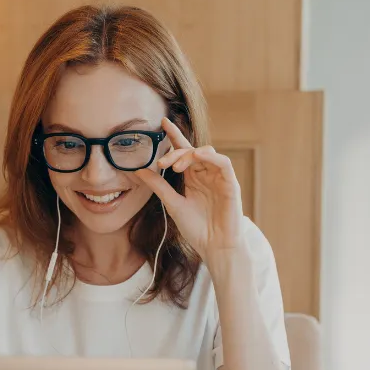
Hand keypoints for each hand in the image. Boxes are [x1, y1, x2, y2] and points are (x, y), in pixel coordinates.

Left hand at [133, 117, 243, 259]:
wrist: (214, 247)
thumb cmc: (196, 228)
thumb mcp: (172, 204)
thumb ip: (158, 186)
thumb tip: (138, 170)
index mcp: (193, 178)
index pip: (184, 151)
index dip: (175, 136)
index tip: (162, 123)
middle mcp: (206, 174)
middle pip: (192, 151)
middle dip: (176, 152)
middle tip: (162, 162)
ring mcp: (219, 178)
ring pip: (207, 153)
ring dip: (190, 154)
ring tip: (176, 166)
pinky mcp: (230, 184)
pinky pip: (223, 163)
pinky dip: (210, 156)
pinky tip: (197, 157)